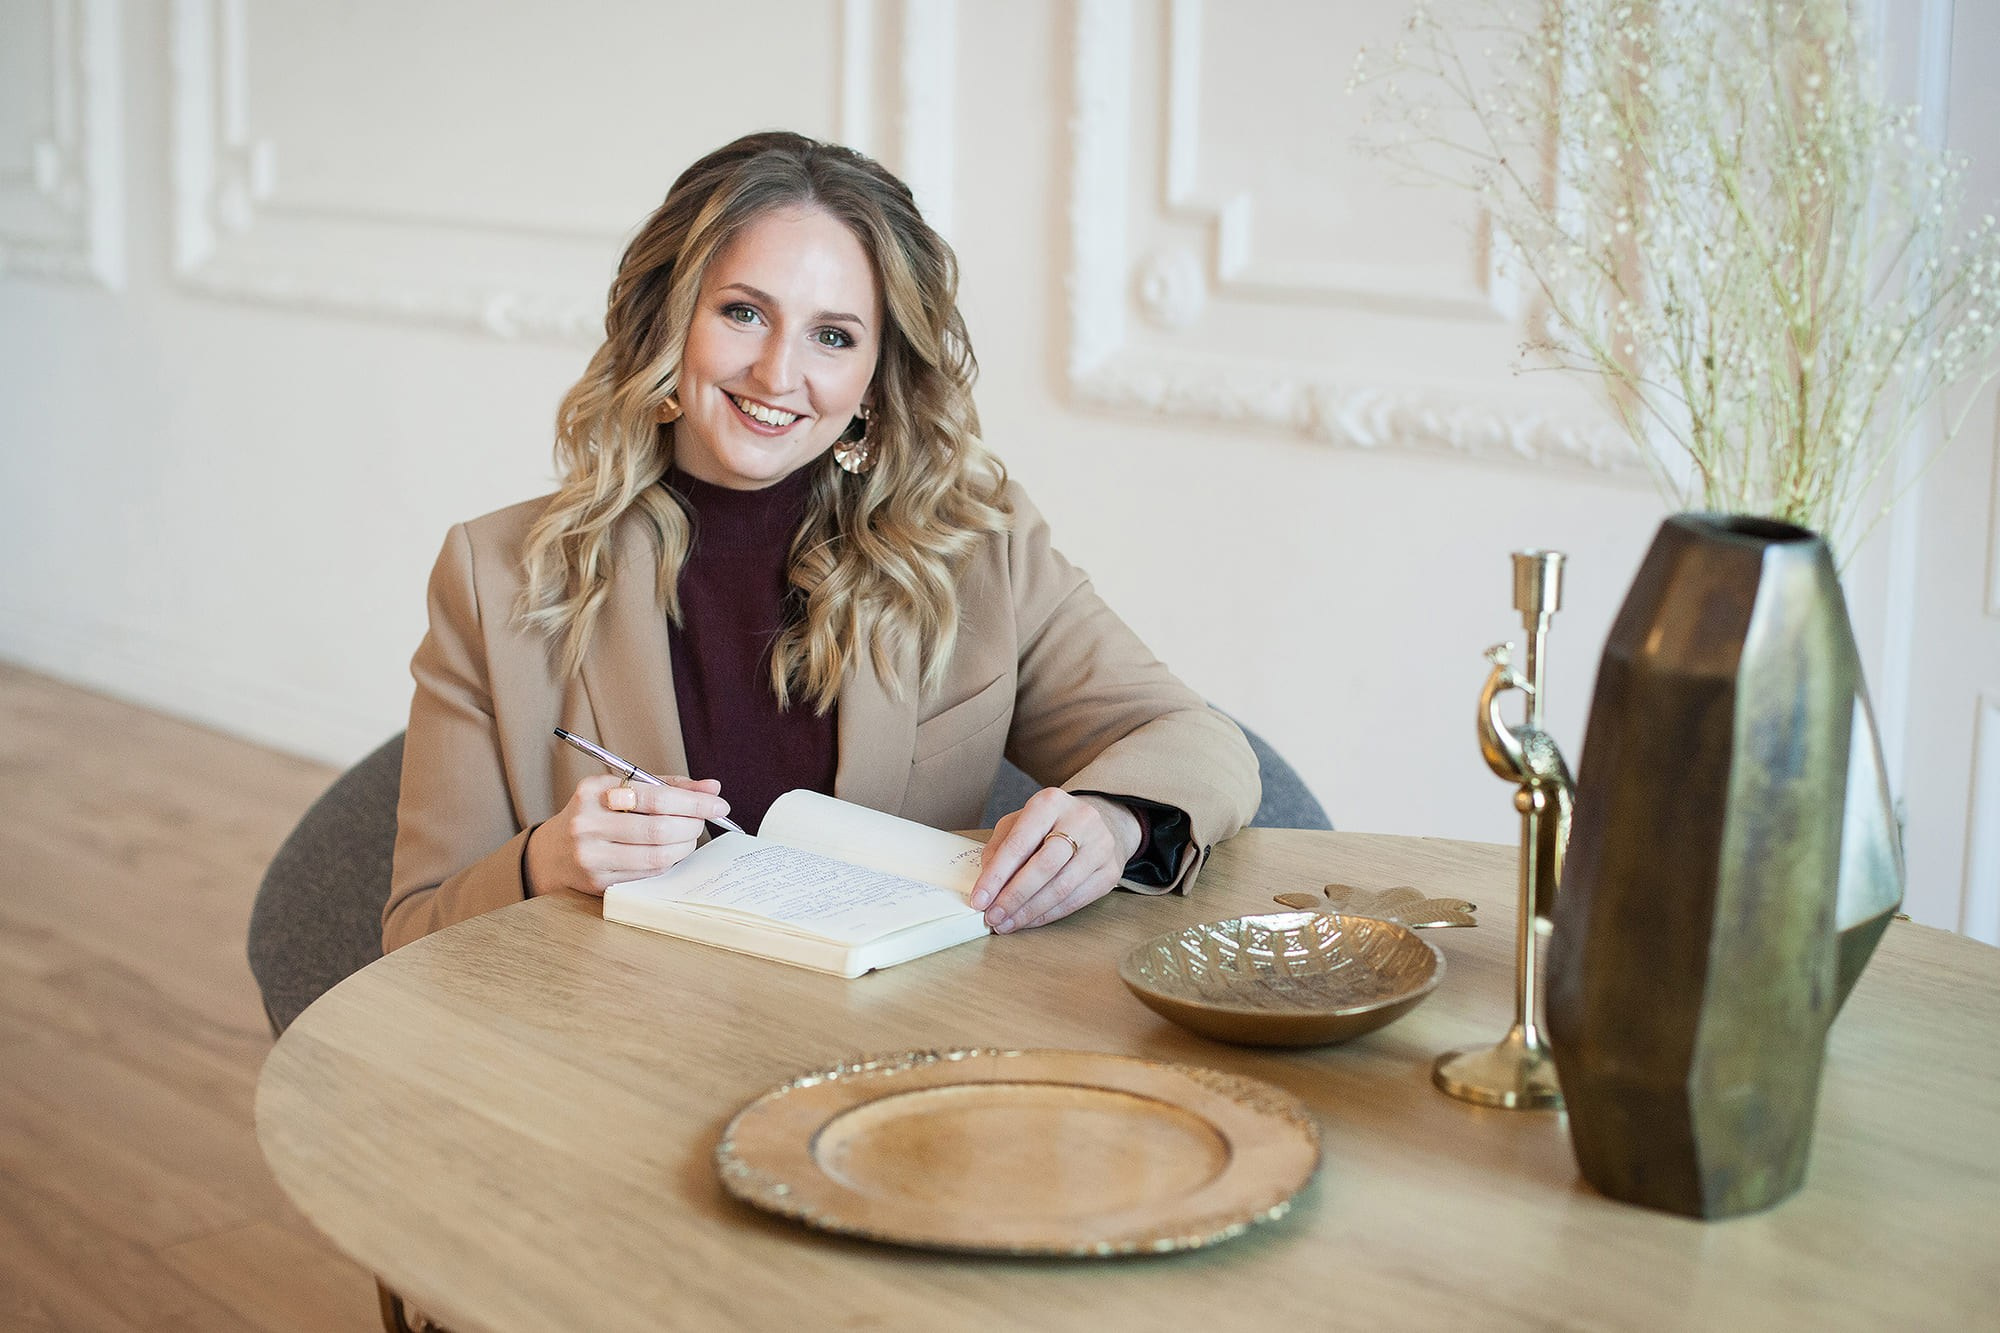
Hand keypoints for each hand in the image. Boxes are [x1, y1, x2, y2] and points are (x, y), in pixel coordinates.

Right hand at [525, 774, 729, 896]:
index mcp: (594, 791)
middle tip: (704, 821)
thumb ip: (667, 786)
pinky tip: (670, 852)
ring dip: (684, 846)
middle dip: (692, 824)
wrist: (554, 851)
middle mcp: (587, 823)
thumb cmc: (598, 813)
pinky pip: (648, 873)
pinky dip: (668, 862)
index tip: (719, 803)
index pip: (656, 796)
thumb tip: (712, 787)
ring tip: (689, 836)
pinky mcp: (598, 881)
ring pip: (656, 855)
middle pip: (659, 828)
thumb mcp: (623, 789)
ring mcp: (591, 855)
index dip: (694, 802)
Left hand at [970, 789, 1141, 932]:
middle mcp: (1080, 820)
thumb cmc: (1050, 824)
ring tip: (1006, 924)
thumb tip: (986, 884)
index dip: (996, 876)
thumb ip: (999, 848)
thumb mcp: (1019, 823)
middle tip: (992, 917)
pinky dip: (1048, 915)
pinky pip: (1076, 900)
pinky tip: (1029, 921)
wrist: (1100, 822)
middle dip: (1013, 897)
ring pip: (1061, 887)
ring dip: (1029, 911)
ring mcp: (1100, 846)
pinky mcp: (1110, 871)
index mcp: (1050, 802)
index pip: (1019, 843)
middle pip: (1044, 866)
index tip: (978, 900)